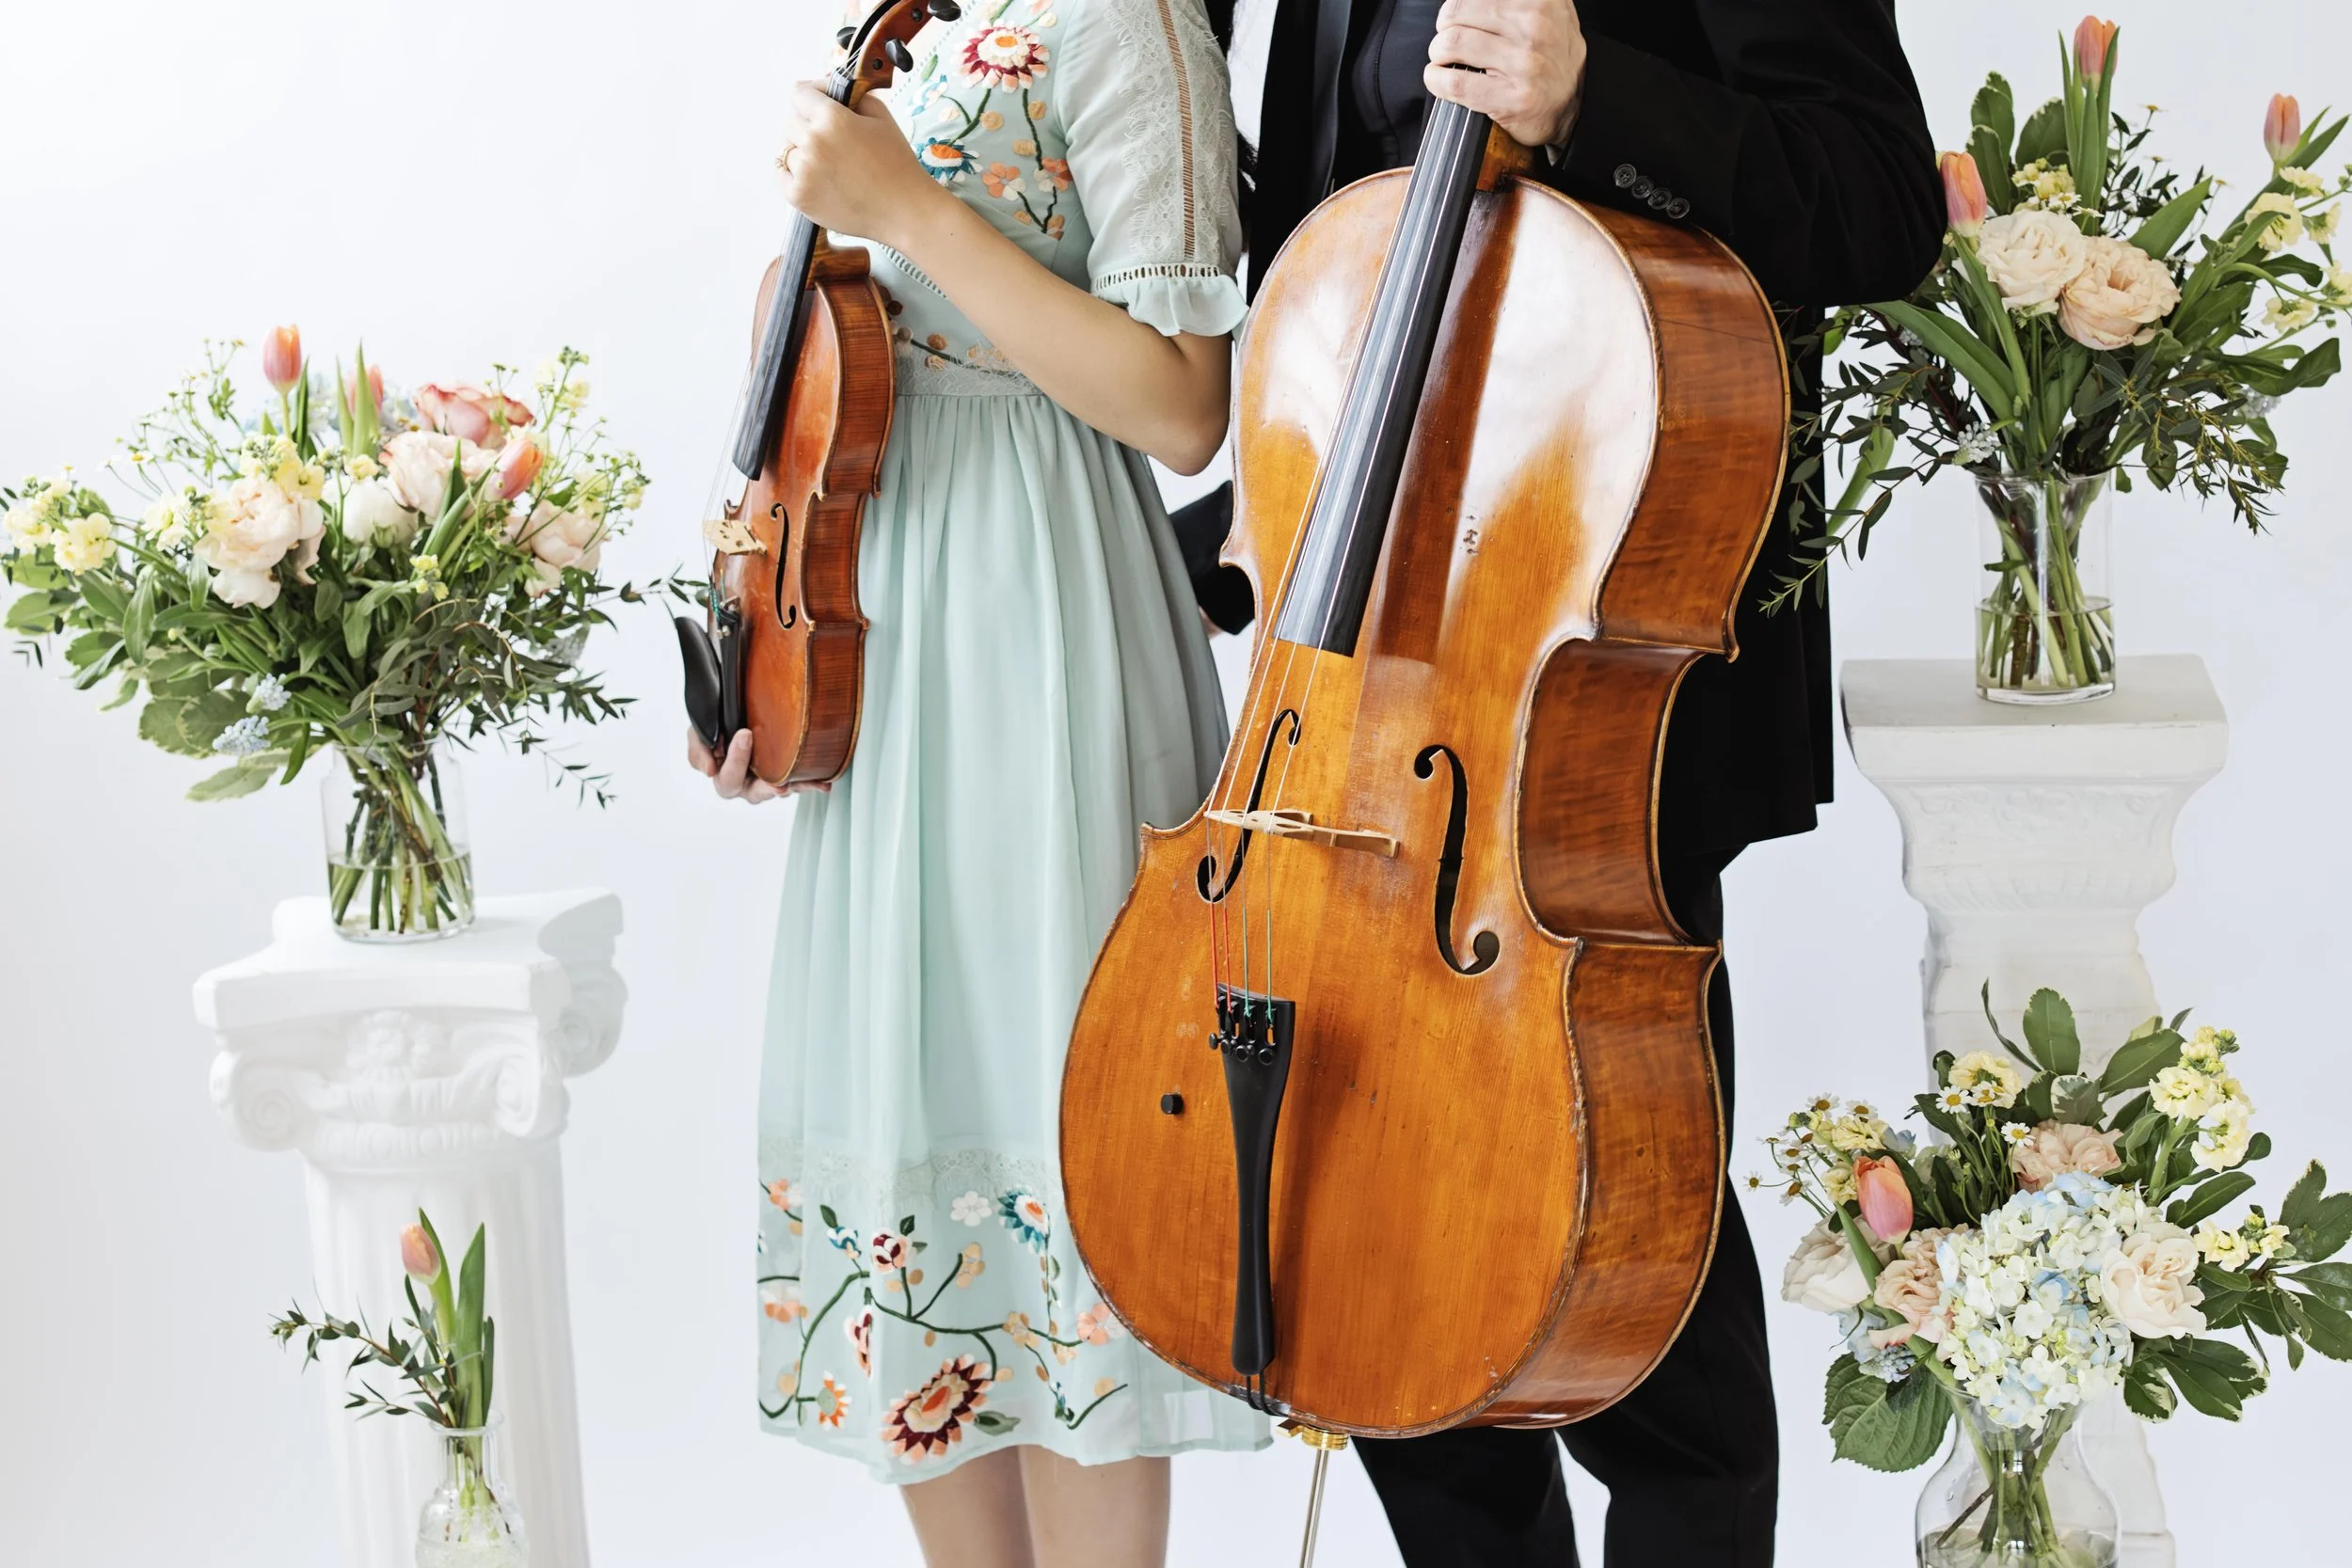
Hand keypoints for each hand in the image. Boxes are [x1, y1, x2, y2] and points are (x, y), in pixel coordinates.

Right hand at [687, 726, 818, 803]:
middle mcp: (746, 785)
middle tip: (779, 784)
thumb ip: (698, 749)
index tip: (745, 734)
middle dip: (768, 788)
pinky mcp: (785, 775)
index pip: (728, 777)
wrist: (733, 716)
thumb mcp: (698, 732)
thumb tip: (709, 771)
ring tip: (805, 785)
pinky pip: (798, 782)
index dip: (736, 759)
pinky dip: (811, 783)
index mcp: (724, 777)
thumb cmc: (715, 728)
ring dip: (793, 788)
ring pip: (780, 790)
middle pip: (756, 794)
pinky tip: (825, 784)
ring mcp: (767, 782)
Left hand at [777, 82, 943, 248]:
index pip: (799, 93)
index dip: (811, 95)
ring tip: (829, 165)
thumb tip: (827, 89)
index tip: (820, 103)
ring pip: (786, 149)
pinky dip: (794, 175)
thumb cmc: (896, 164)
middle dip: (809, 126)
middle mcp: (813, 141)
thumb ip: (852, 95)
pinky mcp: (799, 196)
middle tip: (833, 142)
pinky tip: (817, 178)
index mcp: (832, 117)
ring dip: (802, 152)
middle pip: (792, 122)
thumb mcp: (881, 117)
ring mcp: (803, 171)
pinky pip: (782, 174)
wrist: (904, 211)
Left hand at [1426, 0, 1588, 148]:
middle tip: (1446, 41)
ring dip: (1438, 53)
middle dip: (1443, 28)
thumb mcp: (1546, 10)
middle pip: (1456, 13)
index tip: (1457, 18)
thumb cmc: (1551, 55)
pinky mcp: (1512, 97)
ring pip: (1452, 43)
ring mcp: (1525, 63)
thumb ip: (1514, 0)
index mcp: (1541, 0)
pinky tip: (1439, 79)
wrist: (1574, 102)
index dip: (1457, 7)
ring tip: (1443, 59)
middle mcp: (1535, 26)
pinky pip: (1455, 82)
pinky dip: (1436, 80)